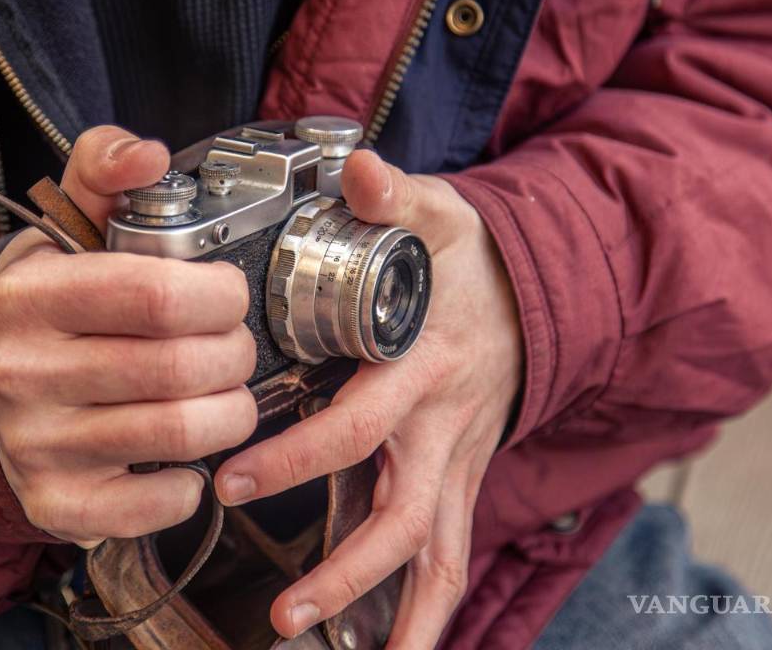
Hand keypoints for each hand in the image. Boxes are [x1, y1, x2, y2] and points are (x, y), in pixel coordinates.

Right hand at [0, 127, 257, 546]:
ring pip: (179, 435)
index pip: (154, 294)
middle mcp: (21, 372)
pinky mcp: (55, 504)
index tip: (228, 293)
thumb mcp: (64, 225)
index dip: (219, 294)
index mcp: (29, 295)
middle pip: (178, 368)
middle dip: (234, 355)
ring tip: (225, 394)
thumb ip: (104, 170)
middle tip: (236, 346)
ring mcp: (36, 445)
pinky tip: (185, 456)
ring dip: (229, 414)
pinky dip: (192, 483)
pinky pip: (156, 505)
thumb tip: (149, 154)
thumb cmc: (52, 304)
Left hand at [215, 150, 522, 647]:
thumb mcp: (440, 213)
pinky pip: (451, 556)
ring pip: (437, 554)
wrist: (538, 292)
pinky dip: (426, 610)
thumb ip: (395, 196)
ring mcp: (460, 461)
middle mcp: (446, 427)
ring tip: (331, 647)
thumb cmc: (472, 261)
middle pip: (403, 516)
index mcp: (425, 367)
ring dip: (395, 612)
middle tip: (283, 607)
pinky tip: (393, 649)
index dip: (299, 457)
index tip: (234, 476)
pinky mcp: (462, 479)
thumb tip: (361, 170)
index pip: (359, 425)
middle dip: (344, 568)